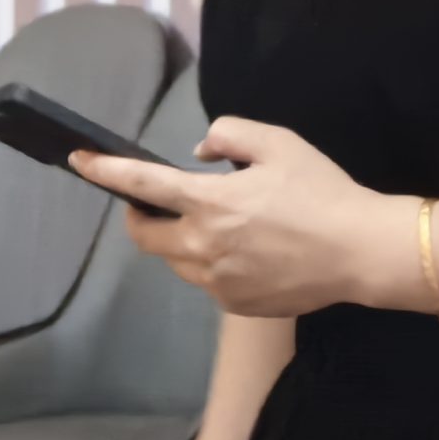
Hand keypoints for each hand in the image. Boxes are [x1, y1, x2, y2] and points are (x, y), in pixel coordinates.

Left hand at [75, 117, 415, 318]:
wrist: (359, 252)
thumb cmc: (322, 193)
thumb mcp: (280, 144)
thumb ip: (231, 136)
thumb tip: (199, 152)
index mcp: (209, 203)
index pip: (141, 185)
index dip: (105, 171)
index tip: (79, 161)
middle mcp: (201, 246)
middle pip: (143, 236)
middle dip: (141, 216)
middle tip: (159, 202)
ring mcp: (214, 280)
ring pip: (174, 260)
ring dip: (180, 240)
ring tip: (220, 225)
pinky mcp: (230, 303)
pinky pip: (205, 281)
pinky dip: (211, 263)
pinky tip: (248, 252)